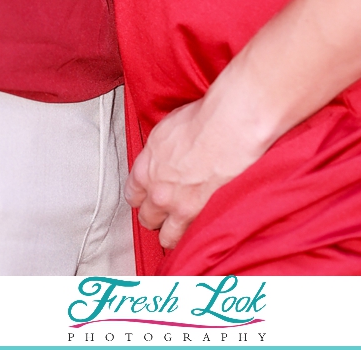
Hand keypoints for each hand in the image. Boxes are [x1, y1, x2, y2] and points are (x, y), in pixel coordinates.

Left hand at [124, 94, 267, 251]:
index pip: (132, 195)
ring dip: (173, 230)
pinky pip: (192, 237)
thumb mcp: (165, 132)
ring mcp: (180, 209)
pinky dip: (195, 234)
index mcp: (145, 170)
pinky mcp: (202, 217)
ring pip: (166, 237)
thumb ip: (155, 155)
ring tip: (184, 221)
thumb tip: (158, 160)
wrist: (228, 129)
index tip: (149, 195)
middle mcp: (158, 194)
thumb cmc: (202, 122)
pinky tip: (201, 223)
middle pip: (146, 218)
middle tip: (168, 208)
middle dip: (156, 214)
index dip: (142, 196)